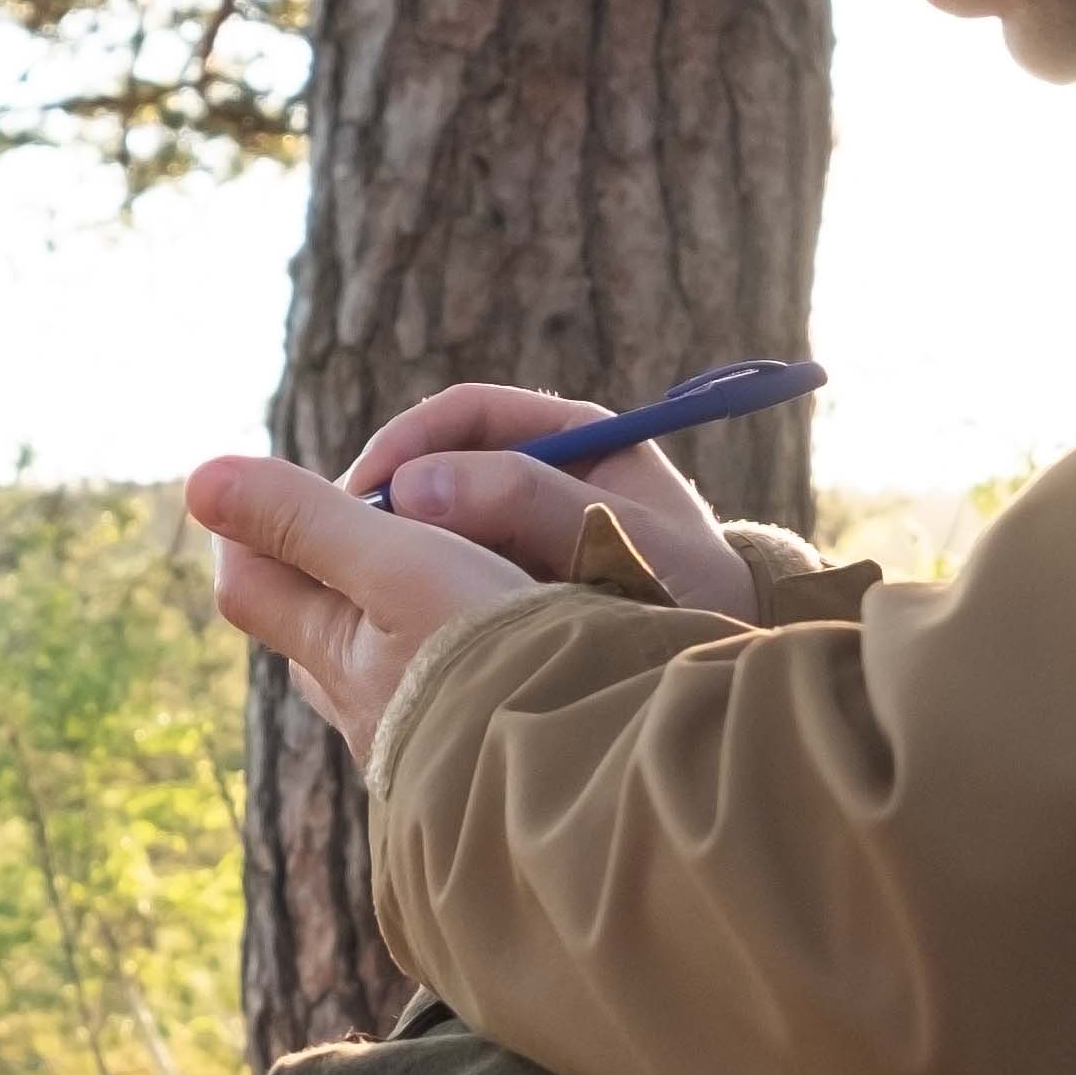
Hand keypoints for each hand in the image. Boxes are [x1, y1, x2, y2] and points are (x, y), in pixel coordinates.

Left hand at [183, 452, 539, 758]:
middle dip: (330, 564)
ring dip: (399, 605)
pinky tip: (504, 638)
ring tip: (456, 566)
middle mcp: (357, 708)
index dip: (254, 523)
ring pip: (377, 656)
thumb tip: (197, 479)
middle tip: (382, 518)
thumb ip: (304, 521)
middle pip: (312, 621)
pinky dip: (451, 648)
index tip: (293, 484)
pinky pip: (438, 690)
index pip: (247, 584)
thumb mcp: (398, 567)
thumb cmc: (489, 659)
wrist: (582, 776)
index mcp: (328, 655)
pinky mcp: (469, 757)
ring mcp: (414, 739)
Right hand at [338, 382, 760, 619]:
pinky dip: (422, 586)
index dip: (405, 445)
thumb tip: (415, 489)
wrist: (731, 659)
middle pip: (437, 466)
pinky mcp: (513, 580)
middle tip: (344, 544)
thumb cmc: (693, 589)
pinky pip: (450, 570)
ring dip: (398, 548)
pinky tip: (399, 622)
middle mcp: (540, 473)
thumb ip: (527, 503)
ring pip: (436, 523)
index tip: (364, 493)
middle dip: (389, 501)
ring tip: (363, 588)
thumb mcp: (619, 538)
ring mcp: (523, 528)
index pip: (464, 415)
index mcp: (573, 436)